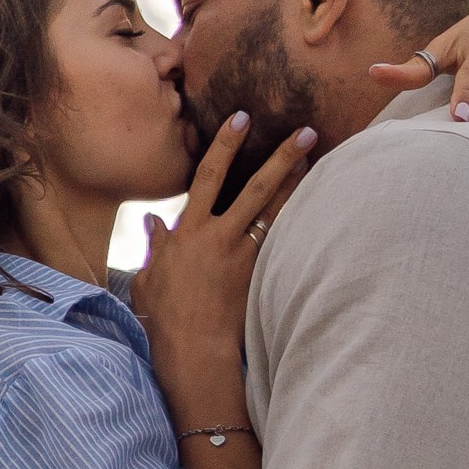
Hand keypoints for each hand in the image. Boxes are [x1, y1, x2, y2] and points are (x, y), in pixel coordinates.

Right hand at [131, 112, 316, 414]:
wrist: (192, 350)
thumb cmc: (164, 317)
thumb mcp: (149, 277)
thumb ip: (155, 246)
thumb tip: (153, 222)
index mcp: (188, 232)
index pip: (207, 176)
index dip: (226, 145)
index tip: (242, 117)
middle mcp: (218, 237)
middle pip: (255, 188)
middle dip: (281, 158)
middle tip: (306, 132)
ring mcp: (241, 256)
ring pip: (276, 213)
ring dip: (297, 186)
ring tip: (318, 162)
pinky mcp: (258, 276)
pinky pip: (281, 243)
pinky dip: (298, 225)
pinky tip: (319, 209)